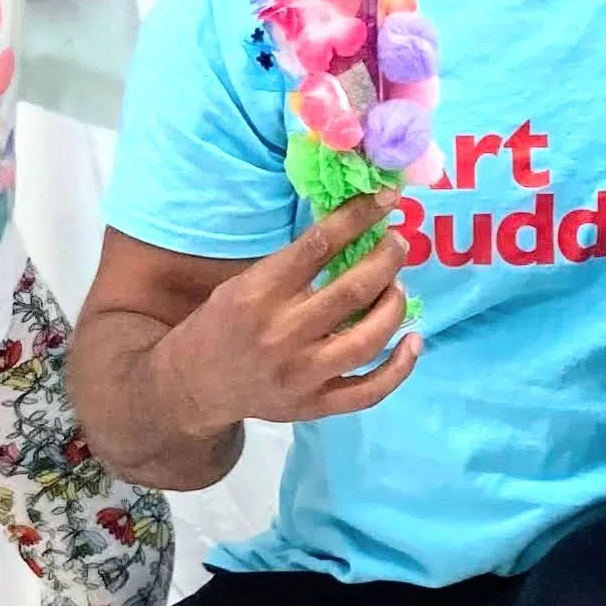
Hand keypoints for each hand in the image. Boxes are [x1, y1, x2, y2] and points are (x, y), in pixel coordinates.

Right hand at [165, 194, 419, 435]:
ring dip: (394, 305)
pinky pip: (370, 391)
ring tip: (397, 287)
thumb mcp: (242, 284)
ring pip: (368, 338)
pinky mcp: (315, 406)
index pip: (319, 245)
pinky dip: (400, 368)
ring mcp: (302, 374)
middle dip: (386, 259)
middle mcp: (282, 333)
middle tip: (397, 244)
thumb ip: (291, 266)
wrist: (192, 387)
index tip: (385, 199)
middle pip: (353, 290)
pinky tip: (413, 342)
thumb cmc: (221, 325)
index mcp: (259, 293)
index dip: (358, 217)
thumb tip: (350, 232)